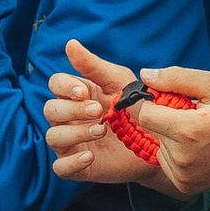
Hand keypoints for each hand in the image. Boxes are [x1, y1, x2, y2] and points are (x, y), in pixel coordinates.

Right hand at [44, 39, 159, 186]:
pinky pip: (60, 167)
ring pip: (53, 137)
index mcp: (77, 95)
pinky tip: (90, 156)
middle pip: (50, 110)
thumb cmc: (136, 107)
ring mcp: (72, 143)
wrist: (158, 141)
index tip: (83, 92)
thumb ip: (94, 65)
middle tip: (98, 111)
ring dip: (74, 133)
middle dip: (71, 110)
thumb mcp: (118, 82)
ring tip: (101, 131)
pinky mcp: (79, 167)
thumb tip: (70, 43)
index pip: (55, 84)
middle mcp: (69, 118)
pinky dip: (71, 162)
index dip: (64, 87)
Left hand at [125, 65, 209, 200]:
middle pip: (152, 129)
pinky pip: (166, 162)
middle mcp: (182, 158)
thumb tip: (144, 75)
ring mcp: (183, 176)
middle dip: (167, 117)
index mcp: (188, 131)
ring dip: (172, 135)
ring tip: (202, 132)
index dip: (155, 101)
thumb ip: (176, 77)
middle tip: (196, 115)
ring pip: (158, 145)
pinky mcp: (185, 186)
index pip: (144, 113)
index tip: (174, 98)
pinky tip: (200, 148)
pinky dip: (177, 152)